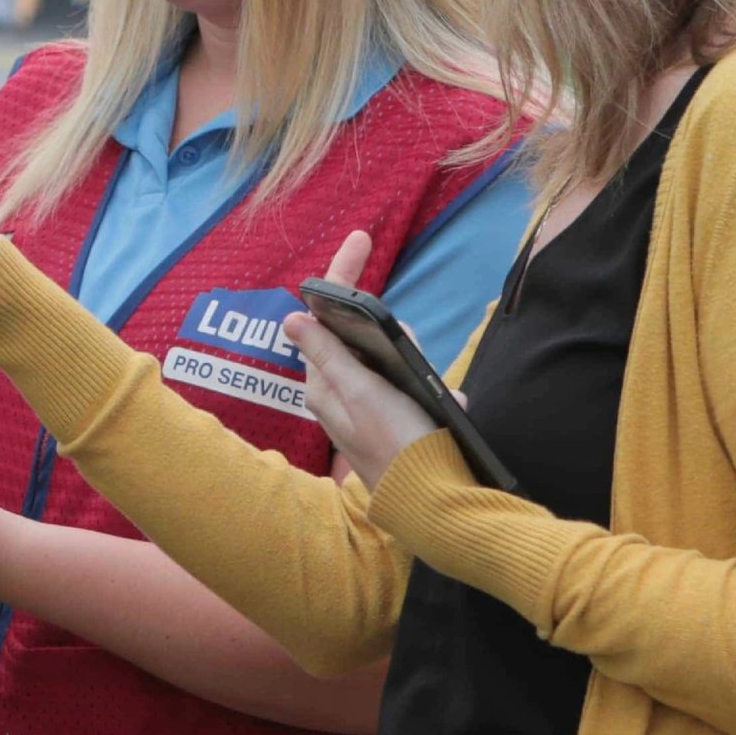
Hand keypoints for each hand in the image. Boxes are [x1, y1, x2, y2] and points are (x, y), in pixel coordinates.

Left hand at [286, 229, 437, 486]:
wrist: (429, 497)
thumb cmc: (395, 443)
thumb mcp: (360, 392)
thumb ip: (327, 353)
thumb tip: (292, 318)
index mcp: (324, 380)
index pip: (323, 316)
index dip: (341, 273)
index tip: (362, 237)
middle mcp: (339, 390)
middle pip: (363, 333)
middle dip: (393, 334)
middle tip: (413, 359)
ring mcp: (365, 402)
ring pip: (390, 356)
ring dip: (415, 364)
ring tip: (430, 391)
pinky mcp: (390, 416)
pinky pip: (408, 383)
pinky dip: (426, 387)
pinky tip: (444, 406)